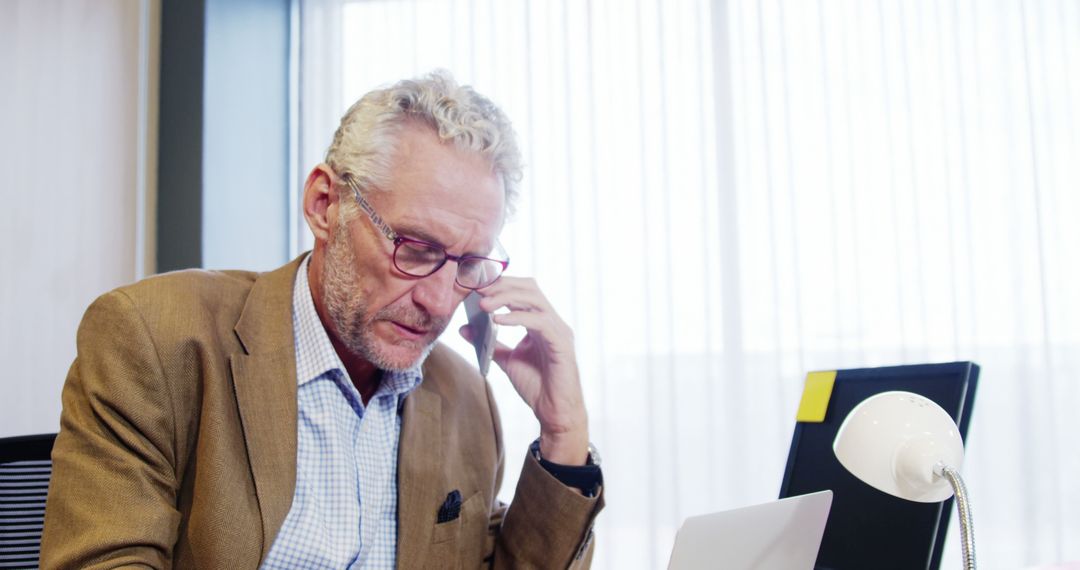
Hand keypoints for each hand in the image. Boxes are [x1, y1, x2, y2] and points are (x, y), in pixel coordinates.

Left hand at [459, 276, 588, 464]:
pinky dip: (517, 317)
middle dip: (502, 285)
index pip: (522, 291)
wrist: (554, 413)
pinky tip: (497, 320)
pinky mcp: (561, 344)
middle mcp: (552, 322)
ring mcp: (559, 331)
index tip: (476, 283)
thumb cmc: (536, 386)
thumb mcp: (506, 360)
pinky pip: (540, 322)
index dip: (501, 284)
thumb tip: (465, 328)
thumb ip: (488, 342)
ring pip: (534, 300)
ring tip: (483, 304)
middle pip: (529, 289)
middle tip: (477, 288)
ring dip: (506, 298)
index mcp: (541, 322)